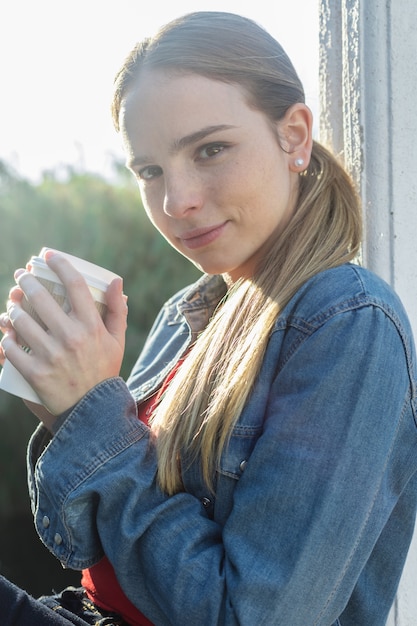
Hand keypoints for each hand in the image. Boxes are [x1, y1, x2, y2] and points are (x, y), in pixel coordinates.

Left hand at [0, 252, 127, 417]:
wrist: (93, 412)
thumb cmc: (104, 371)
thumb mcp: (117, 341)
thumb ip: (117, 310)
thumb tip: (115, 280)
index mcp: (92, 326)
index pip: (75, 285)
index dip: (60, 264)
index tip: (49, 255)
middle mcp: (71, 337)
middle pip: (41, 297)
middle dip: (27, 280)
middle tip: (21, 276)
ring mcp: (51, 355)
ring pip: (21, 319)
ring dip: (13, 307)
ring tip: (13, 304)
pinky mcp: (35, 372)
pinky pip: (11, 346)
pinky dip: (6, 336)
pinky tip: (6, 331)